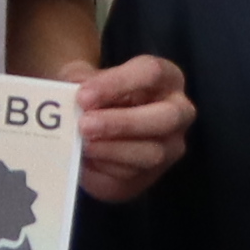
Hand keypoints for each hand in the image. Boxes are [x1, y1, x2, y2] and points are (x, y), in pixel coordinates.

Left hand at [63, 52, 192, 205]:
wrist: (92, 120)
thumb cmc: (94, 92)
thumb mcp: (84, 79)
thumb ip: (80, 84)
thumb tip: (71, 100)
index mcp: (166, 77)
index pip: (151, 73)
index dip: (117, 84)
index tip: (83, 96)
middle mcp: (178, 111)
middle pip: (165, 117)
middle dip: (123, 123)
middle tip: (85, 125)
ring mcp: (170, 146)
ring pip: (152, 153)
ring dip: (112, 150)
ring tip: (82, 145)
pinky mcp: (152, 175)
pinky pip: (133, 177)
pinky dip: (106, 169)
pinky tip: (86, 161)